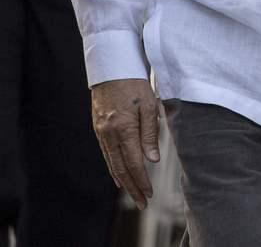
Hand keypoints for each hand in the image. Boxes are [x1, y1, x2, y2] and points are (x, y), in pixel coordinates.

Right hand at [90, 78, 160, 208]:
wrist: (111, 68)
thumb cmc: (135, 83)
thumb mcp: (149, 104)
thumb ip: (150, 133)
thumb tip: (152, 159)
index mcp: (123, 128)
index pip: (134, 162)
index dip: (142, 180)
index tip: (150, 192)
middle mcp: (109, 133)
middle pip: (121, 168)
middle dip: (132, 187)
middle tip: (142, 202)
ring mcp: (101, 132)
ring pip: (112, 163)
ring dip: (123, 181)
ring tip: (133, 193)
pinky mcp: (98, 129)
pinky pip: (106, 154)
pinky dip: (114, 167)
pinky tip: (119, 175)